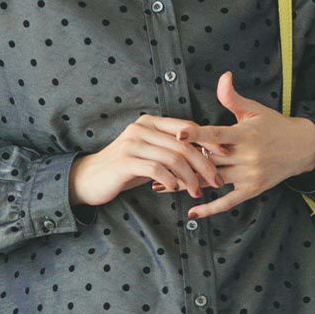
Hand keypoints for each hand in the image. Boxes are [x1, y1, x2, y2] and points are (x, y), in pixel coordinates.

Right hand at [69, 113, 226, 209]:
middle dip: (204, 164)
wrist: (89, 179)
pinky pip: (156, 169)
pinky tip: (176, 190)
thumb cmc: (125, 169)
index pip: (187, 128)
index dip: (208, 142)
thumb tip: (204, 156)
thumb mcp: (150, 155)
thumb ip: (171, 151)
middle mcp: (142, 128)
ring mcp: (132, 143)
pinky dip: (171, 181)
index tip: (224, 157)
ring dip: (189, 177)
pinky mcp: (125, 161)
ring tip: (196, 191)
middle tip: (215, 181)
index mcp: (151, 122)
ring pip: (173, 158)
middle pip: (184, 144)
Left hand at [148, 72, 314, 219]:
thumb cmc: (274, 125)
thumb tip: (223, 76)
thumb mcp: (254, 110)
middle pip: (209, 160)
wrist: (302, 147)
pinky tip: (192, 212)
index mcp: (245, 134)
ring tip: (160, 186)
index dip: (197, 134)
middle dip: (183, 162)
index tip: (178, 134)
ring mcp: (250, 175)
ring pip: (213, 180)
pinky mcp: (253, 189)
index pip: (216, 134)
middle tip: (155, 163)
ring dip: (187, 183)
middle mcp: (247, 156)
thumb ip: (233, 97)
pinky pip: (229, 201)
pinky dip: (211, 208)